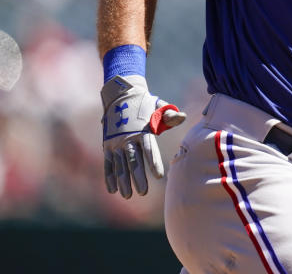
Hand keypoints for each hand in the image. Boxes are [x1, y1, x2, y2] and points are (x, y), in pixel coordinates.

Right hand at [101, 74, 185, 198]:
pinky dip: (109, 177)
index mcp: (142, 130)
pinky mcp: (108, 146)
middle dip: (138, 177)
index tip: (159, 176)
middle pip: (133, 161)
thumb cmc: (145, 104)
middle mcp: (127, 138)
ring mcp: (116, 143)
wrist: (121, 95)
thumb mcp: (158, 107)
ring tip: (128, 195)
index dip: (154, 162)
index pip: (149, 149)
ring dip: (123, 181)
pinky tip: (112, 190)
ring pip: (119, 165)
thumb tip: (183, 117)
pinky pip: (108, 164)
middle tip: (143, 192)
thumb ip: (169, 115)